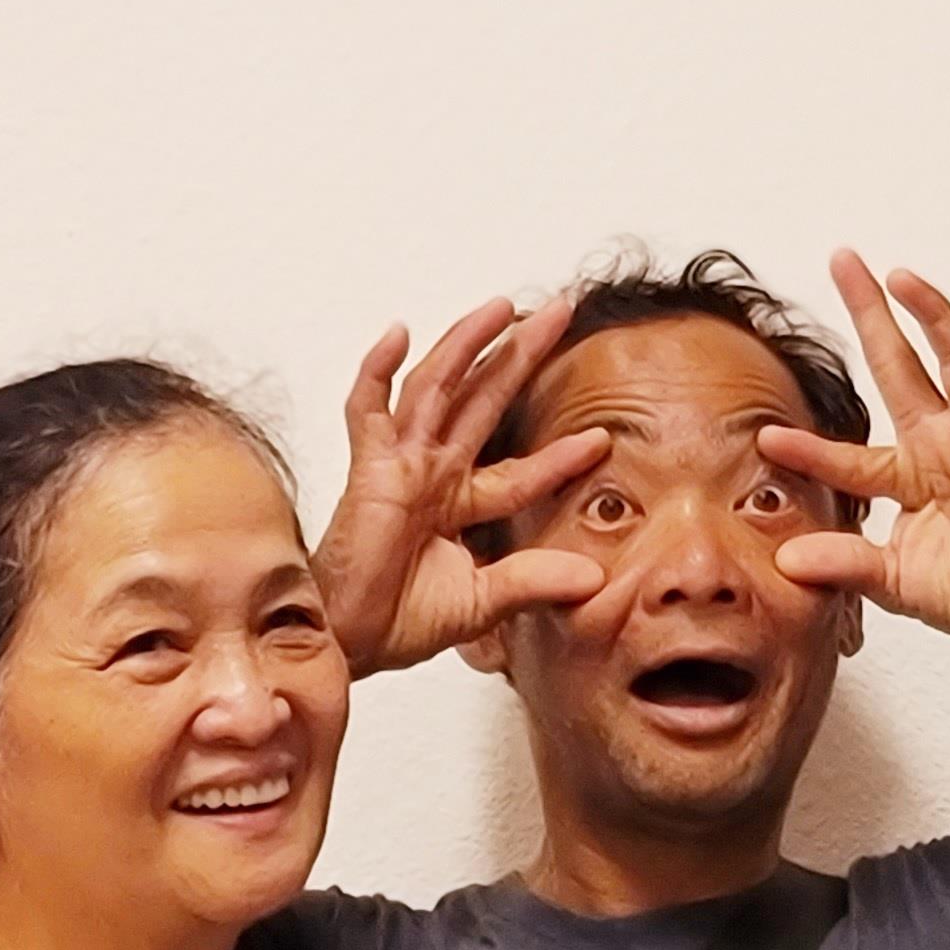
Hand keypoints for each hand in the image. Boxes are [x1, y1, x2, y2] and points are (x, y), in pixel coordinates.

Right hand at [313, 298, 608, 673]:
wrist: (347, 642)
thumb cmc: (396, 622)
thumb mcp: (482, 603)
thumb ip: (533, 581)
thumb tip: (594, 577)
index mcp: (458, 504)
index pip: (521, 471)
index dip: (560, 457)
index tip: (602, 439)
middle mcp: (431, 474)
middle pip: (483, 401)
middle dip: (519, 355)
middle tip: (560, 312)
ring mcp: (399, 466)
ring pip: (436, 389)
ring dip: (467, 344)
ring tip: (503, 307)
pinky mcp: (368, 470)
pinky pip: (367, 410)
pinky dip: (377, 371)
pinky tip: (397, 334)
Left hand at [762, 250, 949, 645]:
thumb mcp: (897, 584)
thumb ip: (847, 566)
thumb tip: (787, 562)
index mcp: (903, 475)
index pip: (847, 454)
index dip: (809, 448)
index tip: (767, 438)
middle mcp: (939, 441)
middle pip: (898, 364)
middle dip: (871, 313)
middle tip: (842, 262)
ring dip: (932, 314)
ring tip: (900, 278)